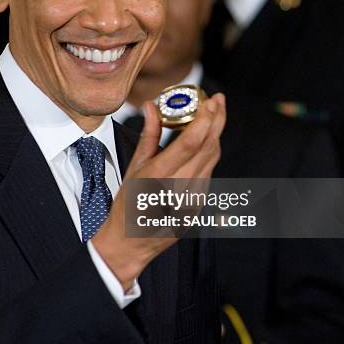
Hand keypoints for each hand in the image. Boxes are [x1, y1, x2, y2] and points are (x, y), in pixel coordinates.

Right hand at [93, 94, 225, 289]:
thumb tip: (152, 107)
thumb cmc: (126, 205)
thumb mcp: (132, 168)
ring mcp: (192, 202)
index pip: (190, 144)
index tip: (210, 101)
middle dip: (217, 121)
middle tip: (218, 100)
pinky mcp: (198, 208)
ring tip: (213, 115)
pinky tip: (205, 142)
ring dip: (215, 135)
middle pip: (208, 149)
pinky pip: (208, 174)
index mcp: (156, 177)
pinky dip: (209, 154)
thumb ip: (148, 136)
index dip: (205, 120)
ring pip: (212, 160)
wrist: (130, 244)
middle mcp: (178, 190)